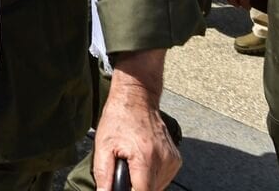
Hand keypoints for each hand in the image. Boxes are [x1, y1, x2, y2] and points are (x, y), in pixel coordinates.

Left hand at [93, 50, 179, 190]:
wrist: (137, 98)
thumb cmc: (118, 119)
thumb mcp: (102, 146)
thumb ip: (103, 174)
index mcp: (146, 158)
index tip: (120, 186)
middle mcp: (164, 160)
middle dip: (135, 187)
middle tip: (124, 172)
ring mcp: (172, 160)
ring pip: (158, 187)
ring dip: (144, 183)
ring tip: (132, 164)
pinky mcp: (176, 159)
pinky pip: (163, 178)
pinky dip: (152, 176)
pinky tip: (142, 163)